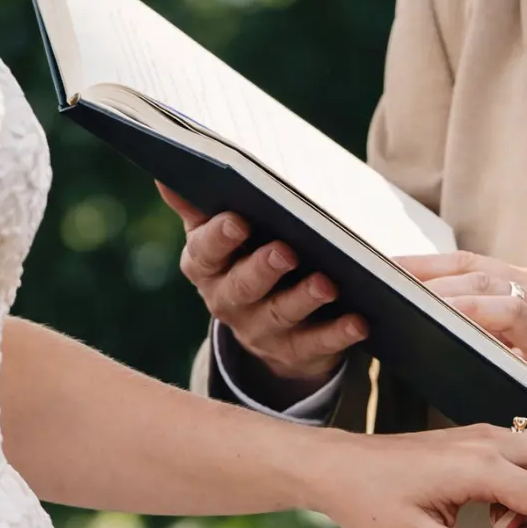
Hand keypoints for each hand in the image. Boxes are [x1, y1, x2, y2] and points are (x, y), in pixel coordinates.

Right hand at [160, 183, 367, 397]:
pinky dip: (339, 333)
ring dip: (304, 299)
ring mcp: (262, 331)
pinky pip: (318, 345)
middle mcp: (229, 302)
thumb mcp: (223, 237)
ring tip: (328, 283)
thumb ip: (201, 207)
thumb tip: (166, 175)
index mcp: (208, 267)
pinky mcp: (296, 353)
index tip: (237, 220)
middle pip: (242, 286)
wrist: (267, 329)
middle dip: (263, 268)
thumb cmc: (247, 261)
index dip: (219, 238)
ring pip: (281, 315)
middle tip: (286, 251)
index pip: (204, 252)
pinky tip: (360, 321)